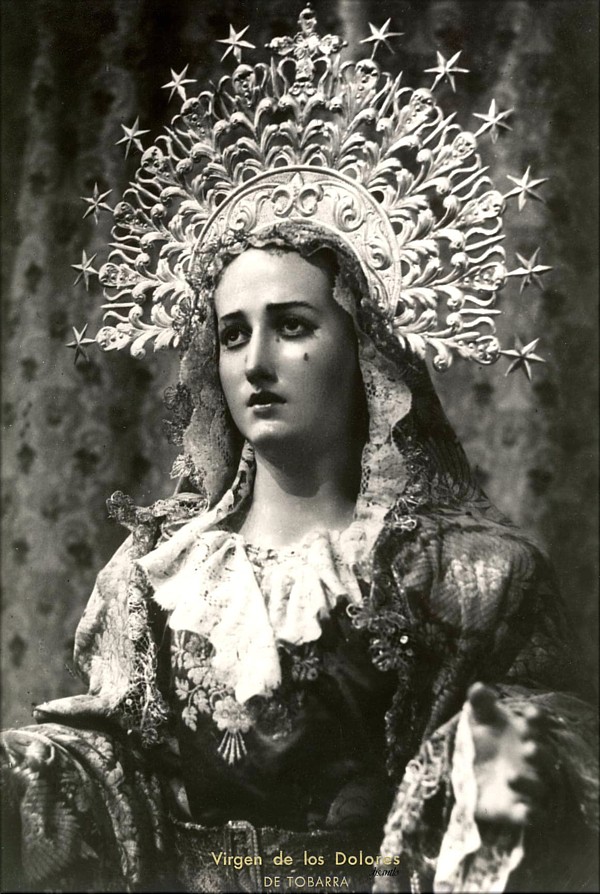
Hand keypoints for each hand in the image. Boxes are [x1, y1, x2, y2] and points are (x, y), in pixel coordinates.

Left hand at [467, 682, 545, 825]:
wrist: (469, 774)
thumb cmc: (482, 740)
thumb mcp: (478, 720)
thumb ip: (479, 703)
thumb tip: (478, 687)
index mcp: (525, 734)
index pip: (537, 725)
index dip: (537, 720)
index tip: (530, 714)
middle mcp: (532, 762)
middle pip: (546, 758)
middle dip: (540, 752)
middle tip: (529, 747)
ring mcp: (527, 786)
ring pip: (540, 787)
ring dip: (529, 782)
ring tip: (510, 774)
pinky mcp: (517, 810)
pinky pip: (532, 816)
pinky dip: (531, 815)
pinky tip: (525, 811)